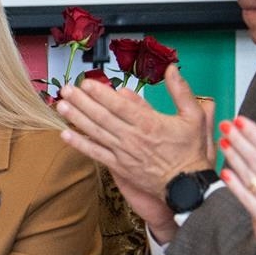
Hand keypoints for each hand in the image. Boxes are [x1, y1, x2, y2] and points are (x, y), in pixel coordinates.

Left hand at [53, 64, 212, 233]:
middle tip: (66, 90)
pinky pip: (96, 154)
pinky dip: (80, 144)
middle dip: (82, 102)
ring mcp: (124, 153)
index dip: (101, 94)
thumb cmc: (190, 151)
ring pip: (96, 133)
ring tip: (61, 106)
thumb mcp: (194, 117)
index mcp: (149, 123)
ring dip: (77, 119)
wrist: (188, 186)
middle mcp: (132, 137)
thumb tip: (172, 69)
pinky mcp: (119, 167)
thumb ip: (181, 91)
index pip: (119, 105)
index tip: (86, 83)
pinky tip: (65, 135)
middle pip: (102, 116)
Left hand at [219, 117, 255, 248]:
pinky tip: (225, 172)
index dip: (253, 132)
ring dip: (233, 156)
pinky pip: (244, 197)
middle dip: (238, 139)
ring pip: (247, 173)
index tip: (241, 121)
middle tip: (226, 125)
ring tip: (223, 142)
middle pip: (254, 157)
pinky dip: (234, 184)